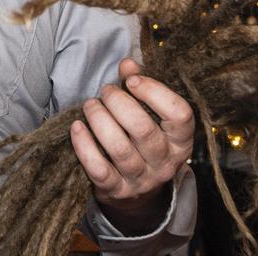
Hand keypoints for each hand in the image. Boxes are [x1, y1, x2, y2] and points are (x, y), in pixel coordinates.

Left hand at [70, 58, 193, 234]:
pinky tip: (77, 127)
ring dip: (99, 120)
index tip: (132, 80)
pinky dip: (84, 145)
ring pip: (119, 148)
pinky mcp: (117, 191)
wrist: (135, 193)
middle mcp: (165, 162)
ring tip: (90, 105)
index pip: (180, 114)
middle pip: (143, 129)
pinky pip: (98, 169)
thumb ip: (140, 85)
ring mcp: (141, 180)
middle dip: (118, 103)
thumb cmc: (141, 141)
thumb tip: (127, 64)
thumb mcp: (150, 116)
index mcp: (180, 141)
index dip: (155, 92)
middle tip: (105, 91)